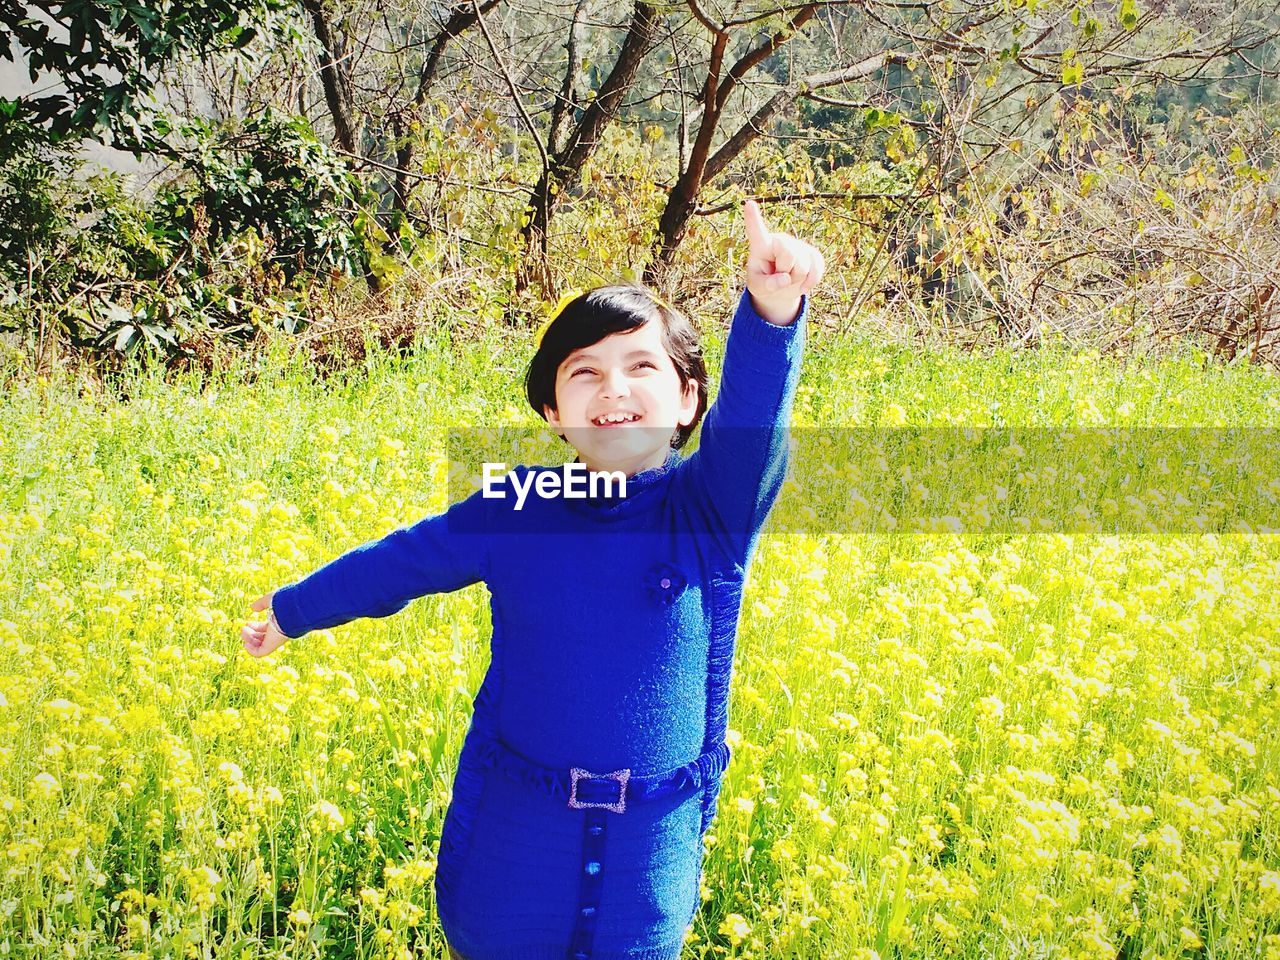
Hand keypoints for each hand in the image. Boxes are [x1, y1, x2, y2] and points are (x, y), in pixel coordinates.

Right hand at [242, 591, 289, 657]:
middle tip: (244, 628)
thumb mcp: (270, 600)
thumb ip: (261, 603)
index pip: (265, 628)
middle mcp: (277, 633)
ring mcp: (275, 640)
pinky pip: (259, 653)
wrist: (292, 609)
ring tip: (244, 631)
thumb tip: (253, 608)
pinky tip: (246, 643)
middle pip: (262, 637)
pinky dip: (251, 650)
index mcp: (278, 623)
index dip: (255, 627)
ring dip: (249, 640)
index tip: (248, 623)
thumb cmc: (284, 602)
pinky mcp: (272, 645)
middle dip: (251, 634)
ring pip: (259, 645)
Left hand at [742, 198, 825, 324]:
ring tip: (788, 278)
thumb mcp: (758, 288)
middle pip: (789, 253)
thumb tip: (786, 279)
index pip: (756, 231)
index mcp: (761, 245)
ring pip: (804, 264)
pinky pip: (817, 268)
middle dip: (785, 271)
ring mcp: (797, 245)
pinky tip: (803, 286)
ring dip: (796, 279)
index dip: (753, 218)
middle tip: (779, 276)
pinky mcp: (812, 254)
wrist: (780, 289)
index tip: (749, 204)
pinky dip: (810, 281)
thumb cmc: (764, 283)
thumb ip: (767, 286)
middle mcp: (780, 240)